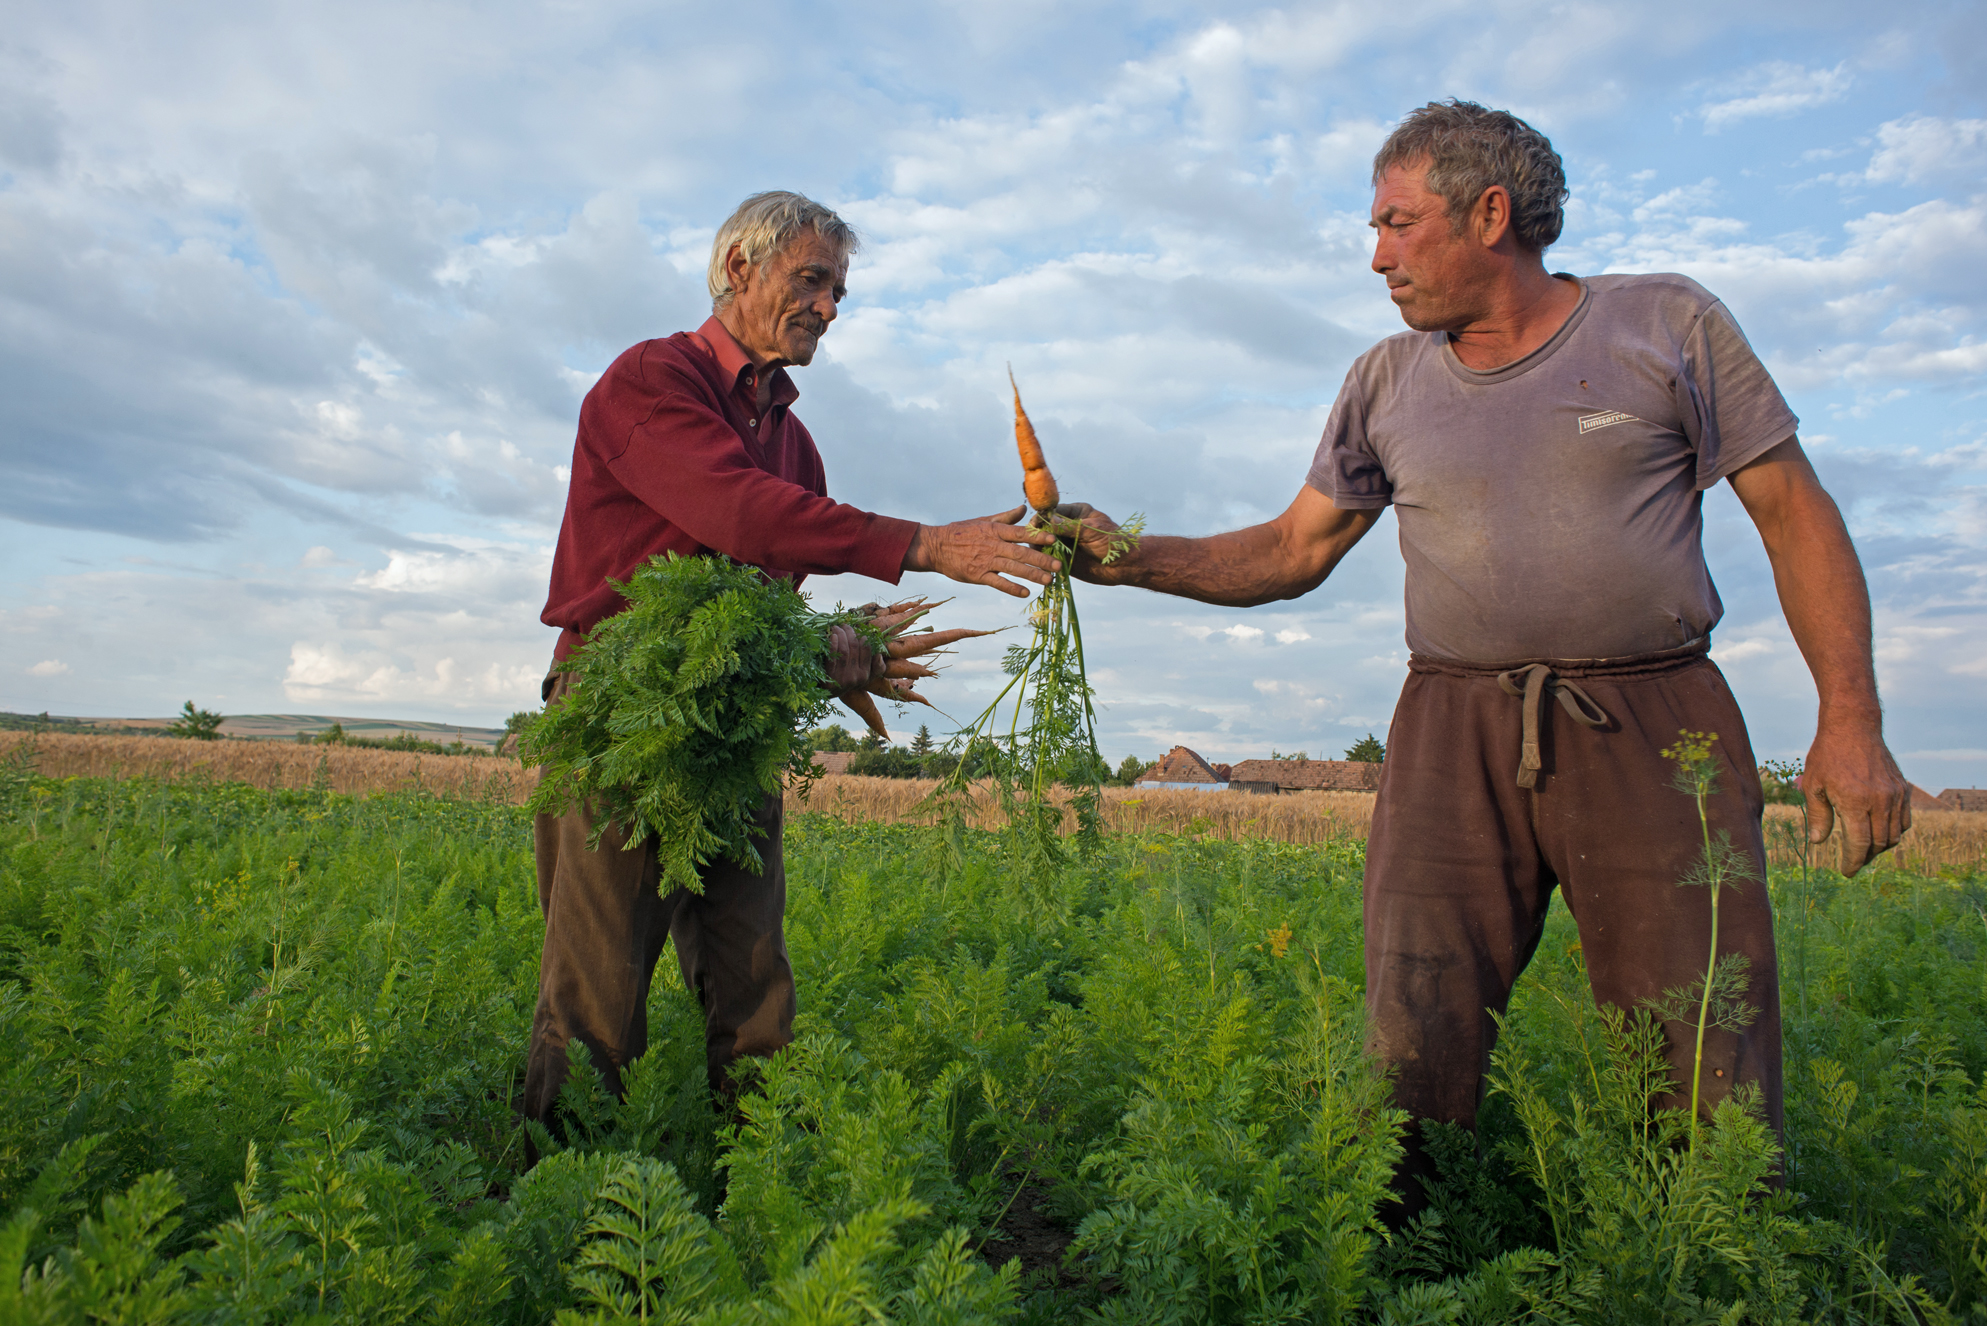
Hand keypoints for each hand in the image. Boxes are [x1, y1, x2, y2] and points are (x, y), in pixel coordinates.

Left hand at [824, 622, 884, 693]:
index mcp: (866, 675)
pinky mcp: (829, 677)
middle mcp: (856, 677)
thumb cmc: (847, 679)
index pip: (867, 649)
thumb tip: (879, 655)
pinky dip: (833, 643)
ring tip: (836, 627)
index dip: (862, 636)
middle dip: (850, 632)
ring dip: (840, 634)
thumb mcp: (864, 676)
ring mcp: (842, 677)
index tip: (856, 630)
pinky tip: (832, 636)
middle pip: (855, 647)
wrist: (826, 692)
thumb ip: (876, 667)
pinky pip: (832, 656)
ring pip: (844, 649)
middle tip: (844, 625)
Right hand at [903, 506, 1059, 596]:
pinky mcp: (977, 575)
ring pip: (1013, 568)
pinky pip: (997, 583)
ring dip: (1032, 575)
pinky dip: (1012, 588)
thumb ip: (1006, 517)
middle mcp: (992, 546)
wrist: (936, 546)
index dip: (1038, 536)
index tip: (1054, 539)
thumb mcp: (984, 520)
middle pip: (1021, 553)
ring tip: (1049, 580)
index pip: (1020, 533)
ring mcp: (985, 561)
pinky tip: (1025, 593)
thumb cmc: (961, 532)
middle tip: (1059, 565)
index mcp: (995, 531)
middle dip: (1041, 559)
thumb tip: (1024, 508)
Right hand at [1034, 503, 1126, 581]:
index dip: (1043, 518)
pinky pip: (1049, 558)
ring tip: (1036, 555)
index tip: (1035, 524)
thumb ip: (1070, 526)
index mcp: (1076, 512)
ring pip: (1044, 543)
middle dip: (1038, 534)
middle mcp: (1067, 526)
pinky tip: (1040, 565)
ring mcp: (1065, 542)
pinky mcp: (1064, 559)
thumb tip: (1049, 520)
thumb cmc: (1113, 542)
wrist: (1124, 566)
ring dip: (1039, 549)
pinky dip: (1043, 562)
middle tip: (1033, 542)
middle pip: (1045, 527)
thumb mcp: (1092, 530)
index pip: (1053, 511)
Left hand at [1800, 722, 1910, 875]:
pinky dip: (1894, 831)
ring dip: (1880, 847)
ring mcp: (1895, 795)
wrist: (1853, 727)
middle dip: (1865, 857)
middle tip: (1853, 862)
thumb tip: (1819, 842)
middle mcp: (1880, 801)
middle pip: (1879, 843)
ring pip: (1895, 834)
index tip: (1846, 872)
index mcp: (1855, 802)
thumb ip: (1818, 816)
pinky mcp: (1903, 788)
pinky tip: (1880, 833)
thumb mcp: (1814, 785)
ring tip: (1864, 850)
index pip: (1859, 844)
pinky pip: (1904, 820)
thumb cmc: (1827, 755)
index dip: (1852, 861)